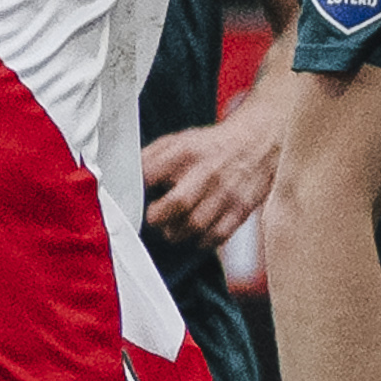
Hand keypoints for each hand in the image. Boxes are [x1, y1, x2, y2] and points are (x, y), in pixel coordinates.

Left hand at [137, 114, 268, 249]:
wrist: (257, 142)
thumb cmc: (209, 146)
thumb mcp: (177, 140)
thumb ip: (150, 158)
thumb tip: (124, 178)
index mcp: (185, 152)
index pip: (149, 174)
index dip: (135, 191)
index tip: (132, 199)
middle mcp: (206, 172)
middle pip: (176, 204)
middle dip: (158, 218)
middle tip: (156, 217)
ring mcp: (225, 193)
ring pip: (194, 226)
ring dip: (177, 232)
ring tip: (174, 225)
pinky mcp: (240, 209)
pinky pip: (217, 236)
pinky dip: (202, 240)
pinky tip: (197, 232)